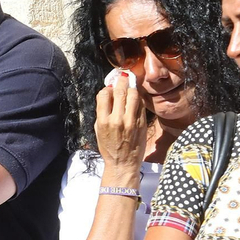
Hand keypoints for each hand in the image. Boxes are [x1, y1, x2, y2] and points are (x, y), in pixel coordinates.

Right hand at [95, 69, 147, 185]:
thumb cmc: (108, 147)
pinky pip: (140, 105)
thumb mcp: (98, 130)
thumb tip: (108, 94)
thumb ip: (102, 112)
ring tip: (130, 87)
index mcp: (103, 121)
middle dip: (121, 81)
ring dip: (131, 88)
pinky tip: (135, 99)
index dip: (107, 88)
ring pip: (133, 95)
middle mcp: (117, 119)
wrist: (123, 162)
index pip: (104, 95)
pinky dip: (138, 99)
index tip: (109, 87)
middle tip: (122, 77)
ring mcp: (131, 121)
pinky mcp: (142, 123)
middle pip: (120, 91)